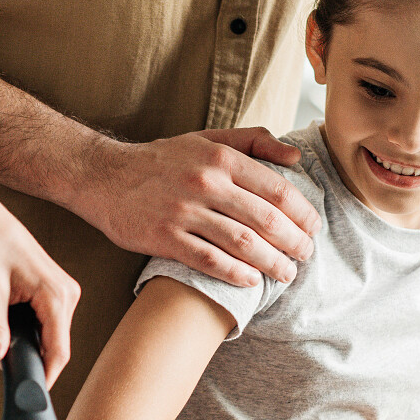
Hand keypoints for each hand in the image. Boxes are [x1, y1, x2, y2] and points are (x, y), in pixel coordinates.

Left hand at [0, 184, 79, 386]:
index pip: (59, 350)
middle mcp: (67, 294)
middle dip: (31, 360)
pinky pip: (45, 325)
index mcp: (57, 294)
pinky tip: (6, 328)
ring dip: (28, 346)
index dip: (44, 376)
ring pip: (50, 337)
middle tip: (2, 369)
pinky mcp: (52, 294)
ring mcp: (62, 294)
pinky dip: (27, 333)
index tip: (28, 395)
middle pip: (57, 346)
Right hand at [78, 128, 320, 287]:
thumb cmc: (163, 160)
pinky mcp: (164, 237)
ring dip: (271, 264)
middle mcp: (205, 184)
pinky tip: (251, 281)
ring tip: (286, 274)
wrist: (106, 177)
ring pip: (243, 244)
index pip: (277, 189)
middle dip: (294, 243)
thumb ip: (253, 143)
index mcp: (221, 158)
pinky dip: (235, 274)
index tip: (313, 228)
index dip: (302, 213)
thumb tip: (295, 159)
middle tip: (305, 256)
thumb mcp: (207, 139)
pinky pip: (210, 261)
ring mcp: (184, 212)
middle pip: (266, 220)